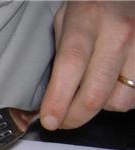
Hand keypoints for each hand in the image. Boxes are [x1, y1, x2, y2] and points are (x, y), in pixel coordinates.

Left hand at [40, 1, 134, 130]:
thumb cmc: (91, 7)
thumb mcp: (65, 21)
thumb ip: (59, 58)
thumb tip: (46, 101)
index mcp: (88, 20)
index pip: (70, 66)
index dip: (58, 100)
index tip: (49, 121)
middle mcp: (119, 33)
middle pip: (95, 94)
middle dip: (74, 117)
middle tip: (62, 120)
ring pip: (119, 101)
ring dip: (101, 106)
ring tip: (91, 91)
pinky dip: (120, 99)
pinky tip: (111, 86)